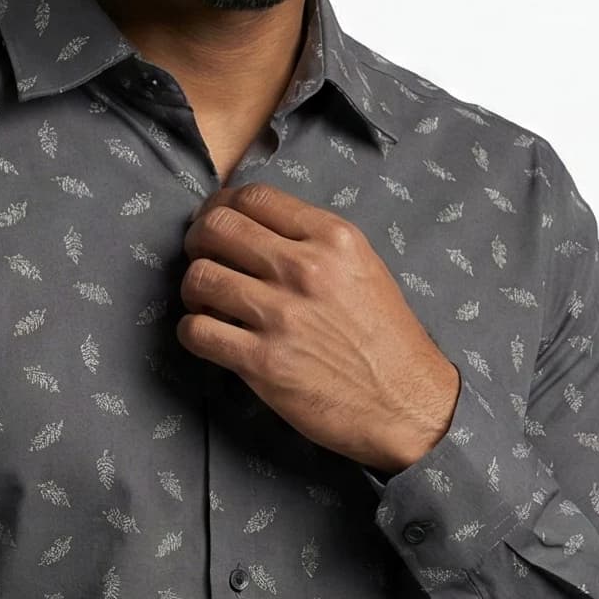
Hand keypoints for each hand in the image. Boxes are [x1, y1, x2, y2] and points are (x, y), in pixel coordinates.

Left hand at [177, 182, 460, 473]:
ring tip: (206, 302)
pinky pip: (197, 331)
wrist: (406, 402)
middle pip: (216, 227)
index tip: (217, 224)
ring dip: (192, 289)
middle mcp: (305, 269)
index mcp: (332, 237)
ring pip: (199, 277)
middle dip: (198, 240)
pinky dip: (193, 331)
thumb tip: (253, 228)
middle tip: (203, 259)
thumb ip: (312, 241)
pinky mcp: (263, 362)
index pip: (253, 196)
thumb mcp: (362, 267)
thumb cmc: (385, 337)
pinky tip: (209, 335)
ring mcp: (281, 315)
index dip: (222, 206)